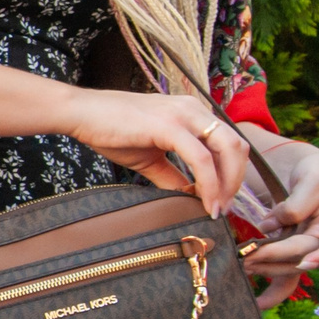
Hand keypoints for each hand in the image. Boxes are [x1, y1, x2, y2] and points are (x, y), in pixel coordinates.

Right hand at [61, 89, 247, 217]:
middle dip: (236, 181)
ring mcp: (184, 115)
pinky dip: (208, 183)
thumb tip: (192, 197)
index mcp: (192, 113)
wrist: (80, 113)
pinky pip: (201, 159)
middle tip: (223, 208)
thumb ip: (173, 176)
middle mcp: (195, 109)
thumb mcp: (150, 157)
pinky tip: (203, 201)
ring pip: (227, 151)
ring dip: (227, 184)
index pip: (228, 143)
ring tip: (216, 207)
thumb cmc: (110, 130)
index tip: (221, 200)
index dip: (232, 174)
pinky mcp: (170, 126)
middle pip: (237, 147)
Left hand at [241, 137, 318, 303]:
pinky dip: (268, 286)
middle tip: (250, 256)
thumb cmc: (315, 170)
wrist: (302, 170)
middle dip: (277, 257)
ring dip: (267, 268)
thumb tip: (273, 225)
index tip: (306, 262)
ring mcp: (307, 248)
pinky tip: (254, 301)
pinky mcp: (289, 251)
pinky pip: (282, 273)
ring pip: (290, 267)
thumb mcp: (314, 176)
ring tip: (242, 265)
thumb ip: (300, 200)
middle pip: (304, 255)